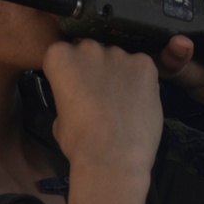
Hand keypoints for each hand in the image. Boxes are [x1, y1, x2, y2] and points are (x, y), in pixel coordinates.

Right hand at [43, 39, 162, 192]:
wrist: (113, 157)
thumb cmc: (78, 142)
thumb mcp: (58, 118)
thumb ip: (68, 97)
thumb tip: (79, 98)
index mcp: (59, 56)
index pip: (62, 52)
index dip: (68, 71)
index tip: (73, 87)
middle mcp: (88, 47)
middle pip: (90, 50)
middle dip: (93, 67)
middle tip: (98, 94)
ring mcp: (119, 53)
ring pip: (117, 57)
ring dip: (118, 72)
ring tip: (121, 100)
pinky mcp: (144, 63)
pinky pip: (141, 65)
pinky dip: (140, 79)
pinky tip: (138, 100)